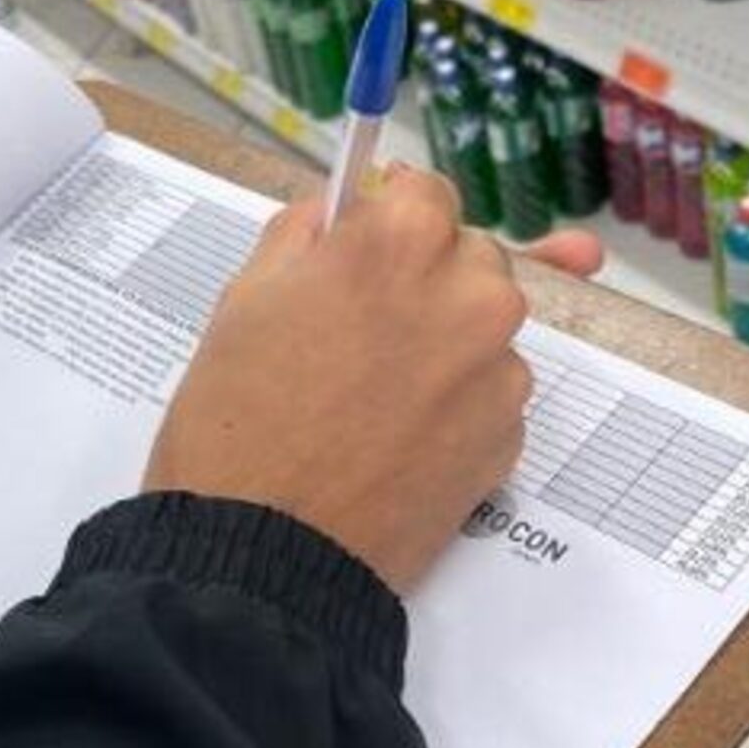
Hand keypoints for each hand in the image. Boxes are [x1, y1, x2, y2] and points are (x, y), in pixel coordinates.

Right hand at [144, 169, 600, 593]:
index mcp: (401, 242)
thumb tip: (346, 208)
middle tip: (357, 336)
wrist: (266, 554)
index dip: (387, 224)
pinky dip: (457, 407)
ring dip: (445, 346)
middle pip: (468, 257)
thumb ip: (307, 232)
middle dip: (424, 283)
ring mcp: (499, 370)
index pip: (426, 193)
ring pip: (484, 330)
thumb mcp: (245, 297)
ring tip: (371, 398)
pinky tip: (397, 440)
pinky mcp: (510, 438)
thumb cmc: (238, 425)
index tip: (363, 254)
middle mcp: (471, 294)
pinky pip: (490, 396)